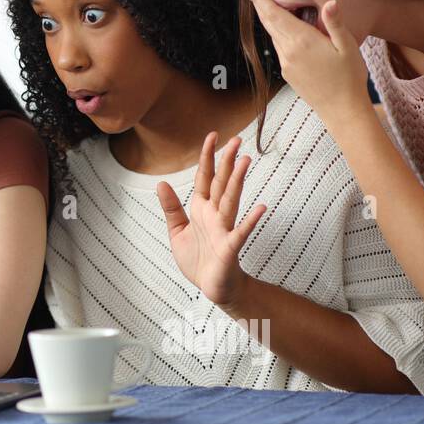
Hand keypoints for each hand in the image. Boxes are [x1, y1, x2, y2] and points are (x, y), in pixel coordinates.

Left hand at [155, 133, 265, 306]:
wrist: (212, 288)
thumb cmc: (198, 259)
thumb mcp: (178, 231)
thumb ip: (172, 207)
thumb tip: (161, 183)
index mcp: (202, 209)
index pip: (205, 178)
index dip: (208, 157)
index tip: (213, 136)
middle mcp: (215, 215)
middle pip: (221, 184)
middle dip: (227, 162)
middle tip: (237, 140)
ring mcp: (224, 230)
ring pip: (230, 201)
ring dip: (237, 182)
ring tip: (245, 162)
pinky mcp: (229, 248)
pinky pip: (240, 232)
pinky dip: (250, 221)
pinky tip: (262, 208)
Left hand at [238, 0, 371, 121]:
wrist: (341, 110)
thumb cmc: (350, 77)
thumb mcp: (348, 47)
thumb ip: (335, 23)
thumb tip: (330, 2)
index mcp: (302, 41)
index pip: (275, 14)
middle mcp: (288, 51)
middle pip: (268, 22)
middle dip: (258, 4)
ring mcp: (286, 63)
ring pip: (273, 35)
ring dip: (267, 18)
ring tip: (263, 2)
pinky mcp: (287, 73)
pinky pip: (279, 48)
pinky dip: (277, 33)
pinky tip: (283, 29)